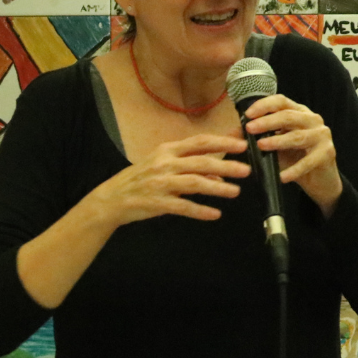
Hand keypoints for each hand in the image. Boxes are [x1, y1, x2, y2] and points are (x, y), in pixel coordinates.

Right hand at [84, 133, 250, 227]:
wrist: (112, 198)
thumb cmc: (140, 179)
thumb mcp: (163, 166)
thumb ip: (190, 166)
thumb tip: (219, 173)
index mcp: (166, 150)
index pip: (199, 142)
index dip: (222, 143)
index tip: (241, 145)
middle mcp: (164, 164)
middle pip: (200, 162)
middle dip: (226, 166)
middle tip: (245, 170)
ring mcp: (160, 183)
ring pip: (194, 183)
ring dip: (216, 188)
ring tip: (234, 192)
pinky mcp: (156, 203)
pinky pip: (182, 207)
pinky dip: (200, 211)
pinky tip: (214, 214)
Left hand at [243, 95, 341, 215]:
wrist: (320, 179)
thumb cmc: (295, 158)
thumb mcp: (275, 145)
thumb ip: (259, 136)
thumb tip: (234, 132)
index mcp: (299, 112)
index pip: (281, 101)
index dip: (264, 105)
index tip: (248, 115)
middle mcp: (312, 120)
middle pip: (289, 116)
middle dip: (267, 122)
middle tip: (250, 129)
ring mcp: (322, 135)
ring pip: (298, 136)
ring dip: (278, 141)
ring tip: (261, 146)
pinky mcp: (327, 153)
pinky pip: (308, 162)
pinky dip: (293, 169)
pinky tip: (281, 176)